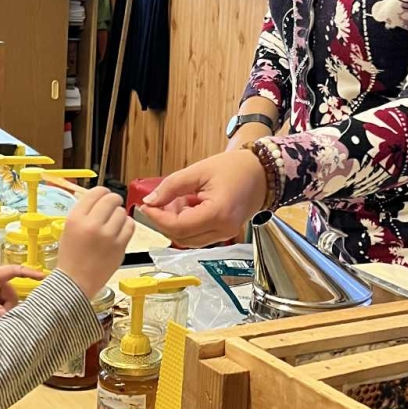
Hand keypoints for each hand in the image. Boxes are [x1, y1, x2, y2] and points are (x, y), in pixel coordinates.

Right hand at [56, 187, 133, 297]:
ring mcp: (107, 236)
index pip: (96, 192)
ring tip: (113, 224)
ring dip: (119, 215)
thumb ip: (84, 212)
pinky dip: (127, 226)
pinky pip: (130, 226)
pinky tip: (119, 231)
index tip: (105, 196)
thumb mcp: (69, 229)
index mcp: (76, 218)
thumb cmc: (71, 257)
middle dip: (114, 201)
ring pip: (122, 212)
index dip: (103, 192)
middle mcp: (92, 225)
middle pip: (112, 199)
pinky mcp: (120, 246)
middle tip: (113, 207)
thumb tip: (101, 198)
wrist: (75, 282)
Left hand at [143, 150, 269, 247]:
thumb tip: (151, 201)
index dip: (157, 218)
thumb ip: (172, 186)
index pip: (178, 226)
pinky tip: (188, 205)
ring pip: (188, 240)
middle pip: (181, 237)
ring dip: (175, 223)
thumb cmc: (236, 168)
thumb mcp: (198, 170)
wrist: (261, 172)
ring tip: (176, 200)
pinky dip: (187, 224)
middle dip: (165, 221)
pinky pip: (198, 236)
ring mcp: (225, 234)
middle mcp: (223, 230)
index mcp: (218, 214)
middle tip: (159, 202)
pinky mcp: (224, 233)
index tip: (147, 206)